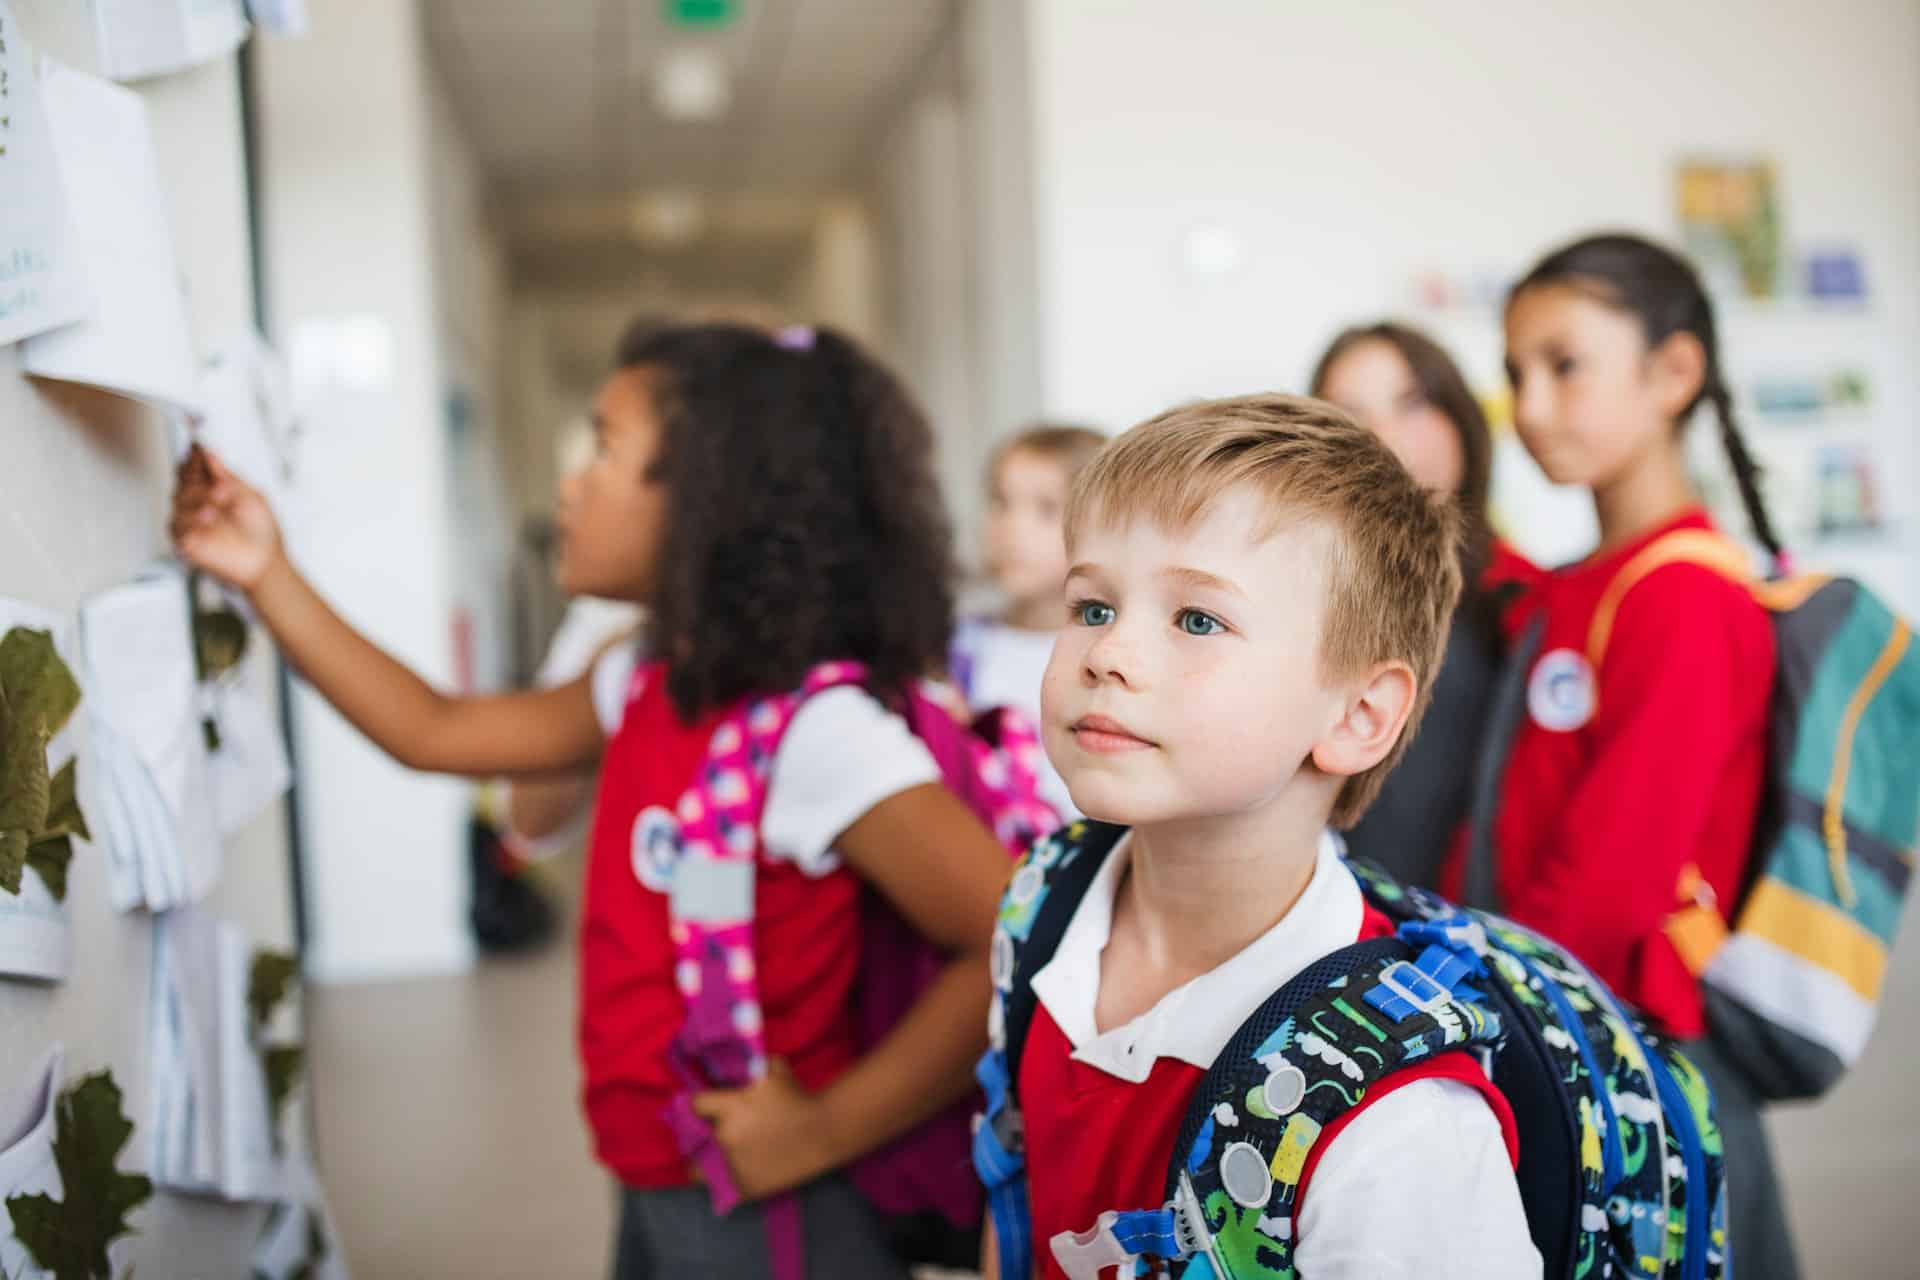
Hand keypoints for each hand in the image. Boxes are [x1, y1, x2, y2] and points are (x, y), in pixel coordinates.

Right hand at [170, 445, 283, 591]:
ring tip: (216, 510)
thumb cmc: (261, 532)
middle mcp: (199, 503)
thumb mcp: (250, 495)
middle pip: (184, 482)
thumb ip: (227, 475)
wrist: (264, 561)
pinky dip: (192, 521)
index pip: (194, 468)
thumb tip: (209, 454)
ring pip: (178, 500)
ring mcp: (191, 521)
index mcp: (213, 489)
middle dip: (201, 483)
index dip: (193, 458)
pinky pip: (178, 524)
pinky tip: (208, 523)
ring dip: (198, 502)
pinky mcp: (186, 540)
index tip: (197, 448)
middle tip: (223, 490)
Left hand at [690, 1060, 841, 1200]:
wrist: (824, 1130)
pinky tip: (746, 1169)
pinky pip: (728, 1186)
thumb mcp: (773, 1069)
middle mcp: (726, 1136)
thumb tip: (732, 1064)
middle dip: (714, 1131)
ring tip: (737, 1153)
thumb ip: (748, 1067)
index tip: (708, 1107)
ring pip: (710, 1164)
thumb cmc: (798, 1097)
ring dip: (720, 1157)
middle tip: (729, 1130)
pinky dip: (735, 1177)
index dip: (702, 1105)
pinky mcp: (746, 1186)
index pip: (695, 1105)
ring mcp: (735, 1164)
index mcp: (729, 1107)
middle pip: (704, 1136)